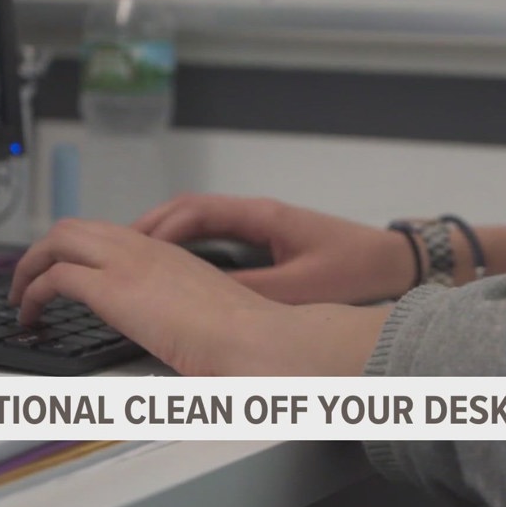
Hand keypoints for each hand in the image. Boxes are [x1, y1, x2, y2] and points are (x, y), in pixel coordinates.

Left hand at [8, 219, 392, 375]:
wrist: (257, 340)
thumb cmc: (247, 340)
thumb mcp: (208, 319)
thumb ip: (186, 318)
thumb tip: (182, 342)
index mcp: (171, 257)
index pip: (111, 236)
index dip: (81, 252)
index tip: (70, 277)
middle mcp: (147, 251)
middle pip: (76, 227)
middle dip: (43, 251)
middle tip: (31, 282)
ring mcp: (130, 264)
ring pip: (58, 239)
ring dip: (30, 265)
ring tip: (22, 297)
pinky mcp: (114, 289)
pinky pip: (53, 276)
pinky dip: (31, 291)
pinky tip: (31, 316)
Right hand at [132, 195, 415, 303]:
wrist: (393, 259)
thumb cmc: (357, 266)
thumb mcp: (303, 284)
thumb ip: (257, 289)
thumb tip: (210, 296)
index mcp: (263, 216)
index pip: (197, 211)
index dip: (159, 228)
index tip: (130, 246)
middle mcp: (258, 213)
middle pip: (190, 210)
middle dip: (150, 226)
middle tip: (112, 247)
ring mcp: (262, 223)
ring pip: (201, 220)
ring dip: (166, 233)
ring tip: (130, 256)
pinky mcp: (268, 237)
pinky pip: (216, 233)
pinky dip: (188, 244)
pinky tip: (173, 265)